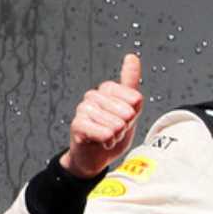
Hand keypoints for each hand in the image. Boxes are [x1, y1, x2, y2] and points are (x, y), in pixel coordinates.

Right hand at [61, 53, 143, 178]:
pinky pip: (105, 133)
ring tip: (107, 136)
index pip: (135, 98)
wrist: (96, 157)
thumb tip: (132, 57)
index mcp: (107, 89)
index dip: (135, 113)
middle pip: (127, 111)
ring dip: (116, 135)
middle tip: (115, 130)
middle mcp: (93, 95)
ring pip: (117, 124)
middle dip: (126, 126)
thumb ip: (131, 82)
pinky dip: (108, 142)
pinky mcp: (77, 125)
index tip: (125, 118)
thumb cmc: (113, 132)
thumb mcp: (130, 108)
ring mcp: (83, 109)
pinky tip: (101, 142)